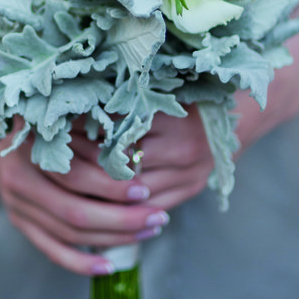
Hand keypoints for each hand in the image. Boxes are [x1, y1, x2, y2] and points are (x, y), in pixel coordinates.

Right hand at [0, 118, 169, 276]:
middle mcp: (20, 184)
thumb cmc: (28, 115)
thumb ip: (85, 132)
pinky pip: (50, 249)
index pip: (76, 178)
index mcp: (28, 152)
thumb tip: (127, 152)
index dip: (111, 186)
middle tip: (158, 215)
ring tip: (147, 231)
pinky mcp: (19, 220)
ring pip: (68, 234)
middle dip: (122, 219)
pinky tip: (108, 266)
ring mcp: (17, 207)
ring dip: (111, 237)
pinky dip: (79, 262)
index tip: (144, 187)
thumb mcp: (54, 115)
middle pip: (75, 213)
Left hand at [70, 90, 280, 213]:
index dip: (86, 136)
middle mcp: (180, 152)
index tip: (61, 133)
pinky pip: (150, 208)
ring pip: (132, 194)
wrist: (240, 113)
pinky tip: (101, 201)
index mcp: (171, 121)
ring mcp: (187, 176)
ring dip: (101, 191)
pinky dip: (124, 206)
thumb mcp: (164, 89)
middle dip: (86, 165)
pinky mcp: (189, 191)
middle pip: (121, 168)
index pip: (116, 136)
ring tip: (72, 183)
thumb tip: (82, 101)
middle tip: (58, 160)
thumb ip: (130, 97)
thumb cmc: (195, 94)